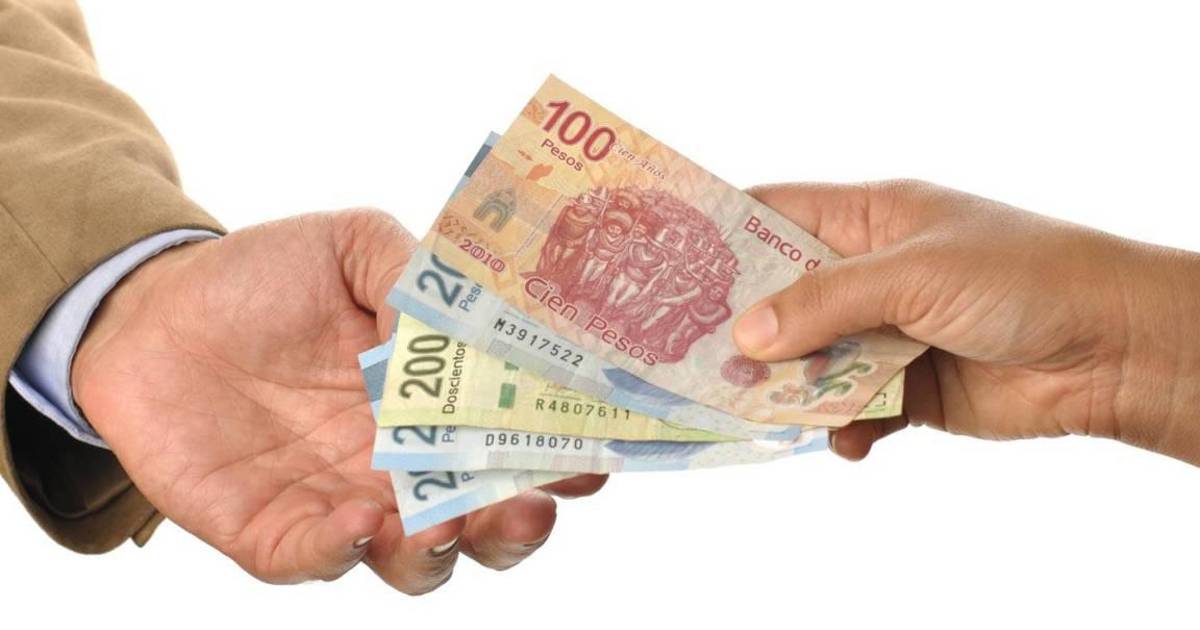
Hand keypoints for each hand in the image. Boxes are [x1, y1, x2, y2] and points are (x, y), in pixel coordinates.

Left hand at [71, 209, 606, 592]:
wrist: (150, 311)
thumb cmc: (265, 277)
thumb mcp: (353, 246)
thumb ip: (413, 275)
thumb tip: (460, 325)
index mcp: (440, 402)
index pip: (519, 444)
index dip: (564, 456)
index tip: (587, 449)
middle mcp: (405, 465)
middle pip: (486, 522)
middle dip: (516, 526)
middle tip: (527, 505)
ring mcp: (345, 503)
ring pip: (416, 561)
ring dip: (439, 551)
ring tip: (438, 522)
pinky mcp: (274, 532)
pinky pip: (320, 561)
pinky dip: (344, 551)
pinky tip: (358, 520)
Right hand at [733, 181, 1199, 463]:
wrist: (1114, 350)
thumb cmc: (1024, 277)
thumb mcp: (914, 274)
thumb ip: (826, 302)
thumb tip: (746, 336)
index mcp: (871, 220)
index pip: (778, 214)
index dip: (724, 235)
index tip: (667, 265)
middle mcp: (871, 274)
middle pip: (783, 298)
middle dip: (745, 328)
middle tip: (693, 357)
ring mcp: (888, 332)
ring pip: (811, 360)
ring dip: (791, 387)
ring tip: (764, 409)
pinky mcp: (909, 389)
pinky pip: (853, 410)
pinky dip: (843, 428)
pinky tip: (848, 440)